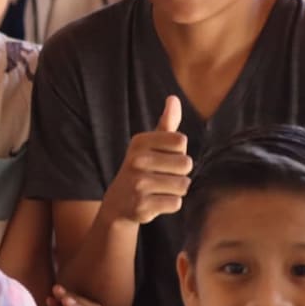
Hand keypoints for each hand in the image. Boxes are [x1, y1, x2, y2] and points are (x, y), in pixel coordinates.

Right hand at [98, 96, 189, 225]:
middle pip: (186, 163)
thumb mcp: (150, 145)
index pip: (181, 141)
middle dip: (180, 173)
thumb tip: (174, 99)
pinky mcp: (141, 206)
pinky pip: (176, 202)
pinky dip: (171, 204)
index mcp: (140, 142)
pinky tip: (155, 202)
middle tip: (161, 177)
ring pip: (184, 185)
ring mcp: (138, 184)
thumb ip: (167, 123)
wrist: (118, 205)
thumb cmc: (142, 169)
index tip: (163, 158)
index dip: (179, 152)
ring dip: (176, 190)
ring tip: (159, 189)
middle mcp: (136, 161)